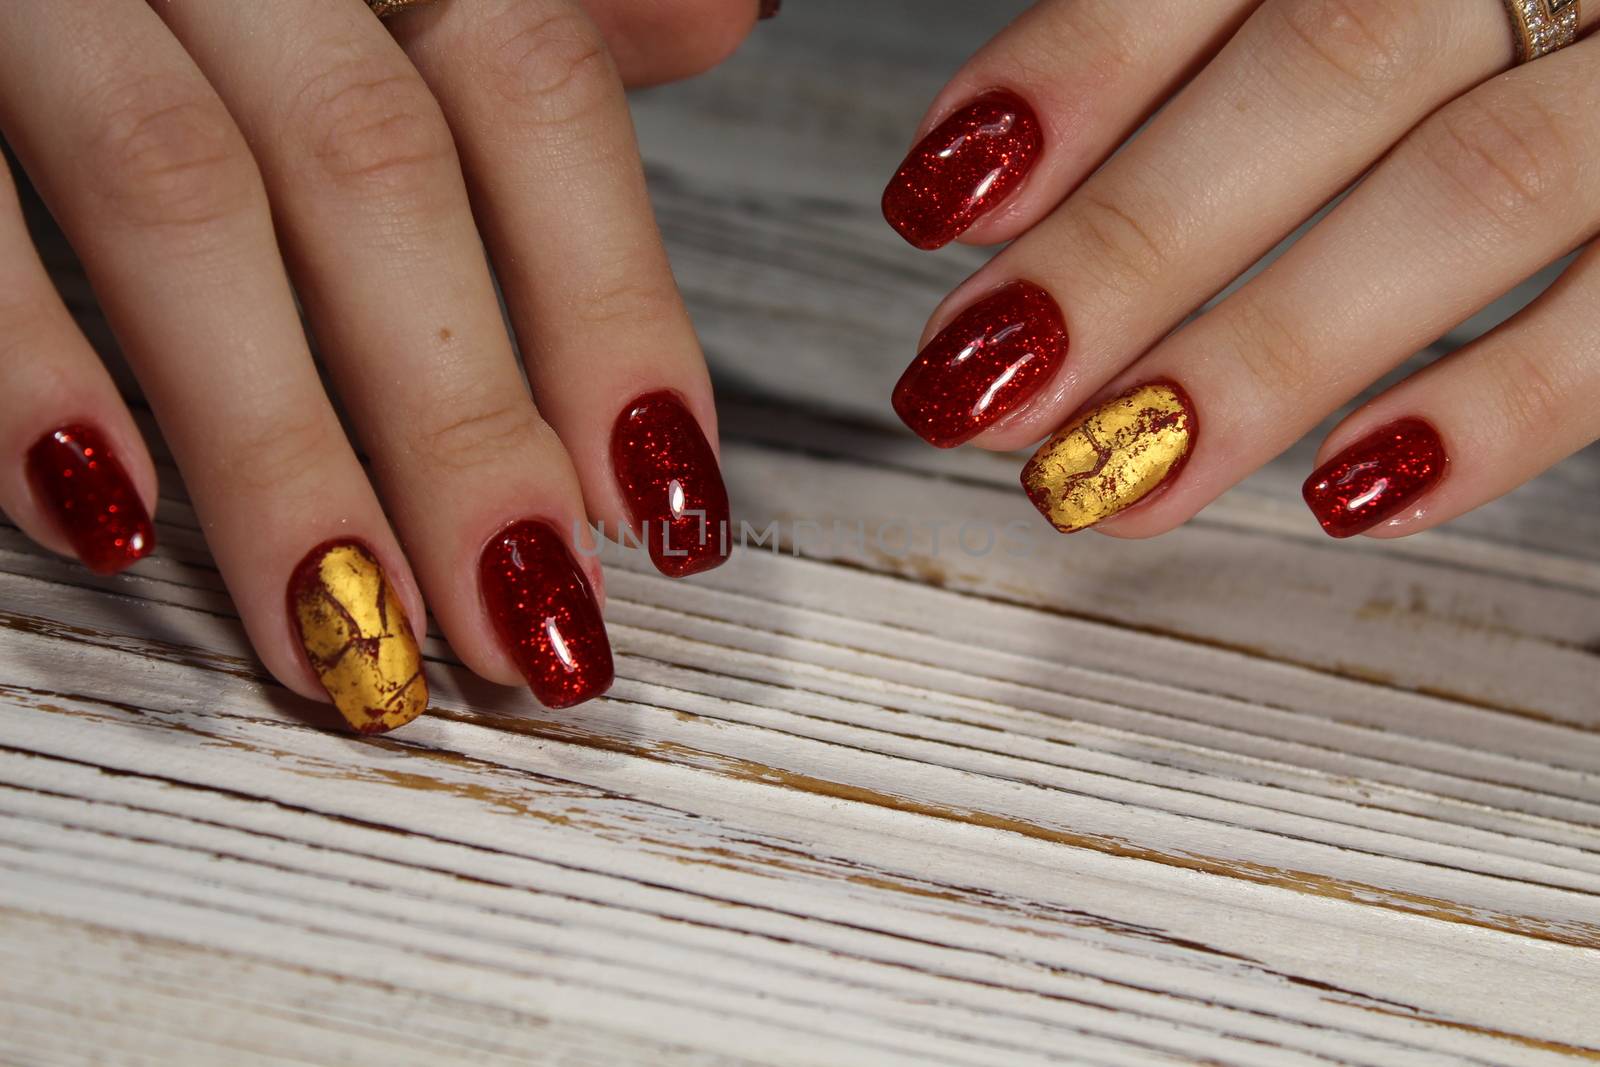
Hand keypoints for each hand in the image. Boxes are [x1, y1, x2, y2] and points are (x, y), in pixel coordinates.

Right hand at [0, 0, 763, 731]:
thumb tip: (729, 17)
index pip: (536, 93)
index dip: (613, 309)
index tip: (667, 505)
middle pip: (377, 169)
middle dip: (466, 425)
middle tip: (530, 622)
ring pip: (181, 195)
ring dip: (280, 446)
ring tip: (355, 630)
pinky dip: (28, 356)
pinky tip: (108, 516)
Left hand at [882, 0, 1598, 540]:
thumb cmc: (1499, 1)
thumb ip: (1206, 34)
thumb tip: (999, 181)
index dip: (1072, 79)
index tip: (938, 204)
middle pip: (1325, 71)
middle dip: (1131, 246)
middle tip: (980, 386)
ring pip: (1471, 187)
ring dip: (1271, 349)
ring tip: (1112, 474)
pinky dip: (1500, 406)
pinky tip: (1351, 490)